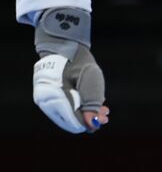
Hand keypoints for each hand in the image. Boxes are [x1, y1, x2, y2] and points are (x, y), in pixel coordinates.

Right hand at [33, 7, 108, 133]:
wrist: (63, 46)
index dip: (89, 123)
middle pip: (69, 119)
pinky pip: (63, 107)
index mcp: (56, 97)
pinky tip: (91, 104)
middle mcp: (46, 102)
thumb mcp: (90, 79)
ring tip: (103, 109)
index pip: (74, 120)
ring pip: (67, 114)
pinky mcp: (48, 96)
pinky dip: (78, 107)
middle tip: (106, 115)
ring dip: (85, 112)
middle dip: (89, 118)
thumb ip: (92, 102)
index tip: (104, 121)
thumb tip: (93, 125)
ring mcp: (45, 99)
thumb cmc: (78, 60)